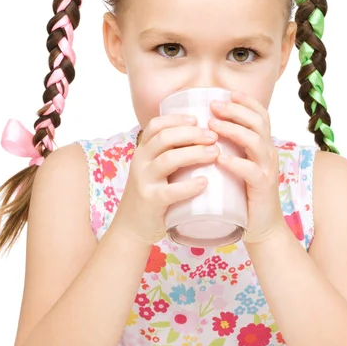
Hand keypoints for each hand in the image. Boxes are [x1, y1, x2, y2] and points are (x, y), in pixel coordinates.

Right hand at [113, 114, 219, 245]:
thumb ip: (172, 154)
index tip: (198, 118)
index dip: (177, 119)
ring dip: (194, 153)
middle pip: (164, 137)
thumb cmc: (152, 194)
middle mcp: (140, 162)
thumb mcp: (156, 170)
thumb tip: (207, 139)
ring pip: (168, 159)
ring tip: (214, 153)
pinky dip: (189, 186)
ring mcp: (144, 181)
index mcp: (143, 151)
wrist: (131, 227)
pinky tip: (204, 182)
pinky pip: (170, 191)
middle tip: (214, 137)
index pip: (156, 125)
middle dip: (192, 133)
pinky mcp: (151, 201)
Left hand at [208, 90, 284, 245]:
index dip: (246, 101)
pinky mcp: (262, 188)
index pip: (260, 115)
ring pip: (255, 141)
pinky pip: (252, 171)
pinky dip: (236, 163)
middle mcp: (268, 153)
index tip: (226, 93)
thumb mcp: (238, 165)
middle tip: (213, 106)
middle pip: (258, 122)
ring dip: (233, 130)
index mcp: (263, 145)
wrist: (261, 227)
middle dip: (235, 110)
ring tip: (212, 126)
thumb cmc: (244, 195)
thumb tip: (202, 132)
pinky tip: (220, 159)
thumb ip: (228, 148)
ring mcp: (267, 170)